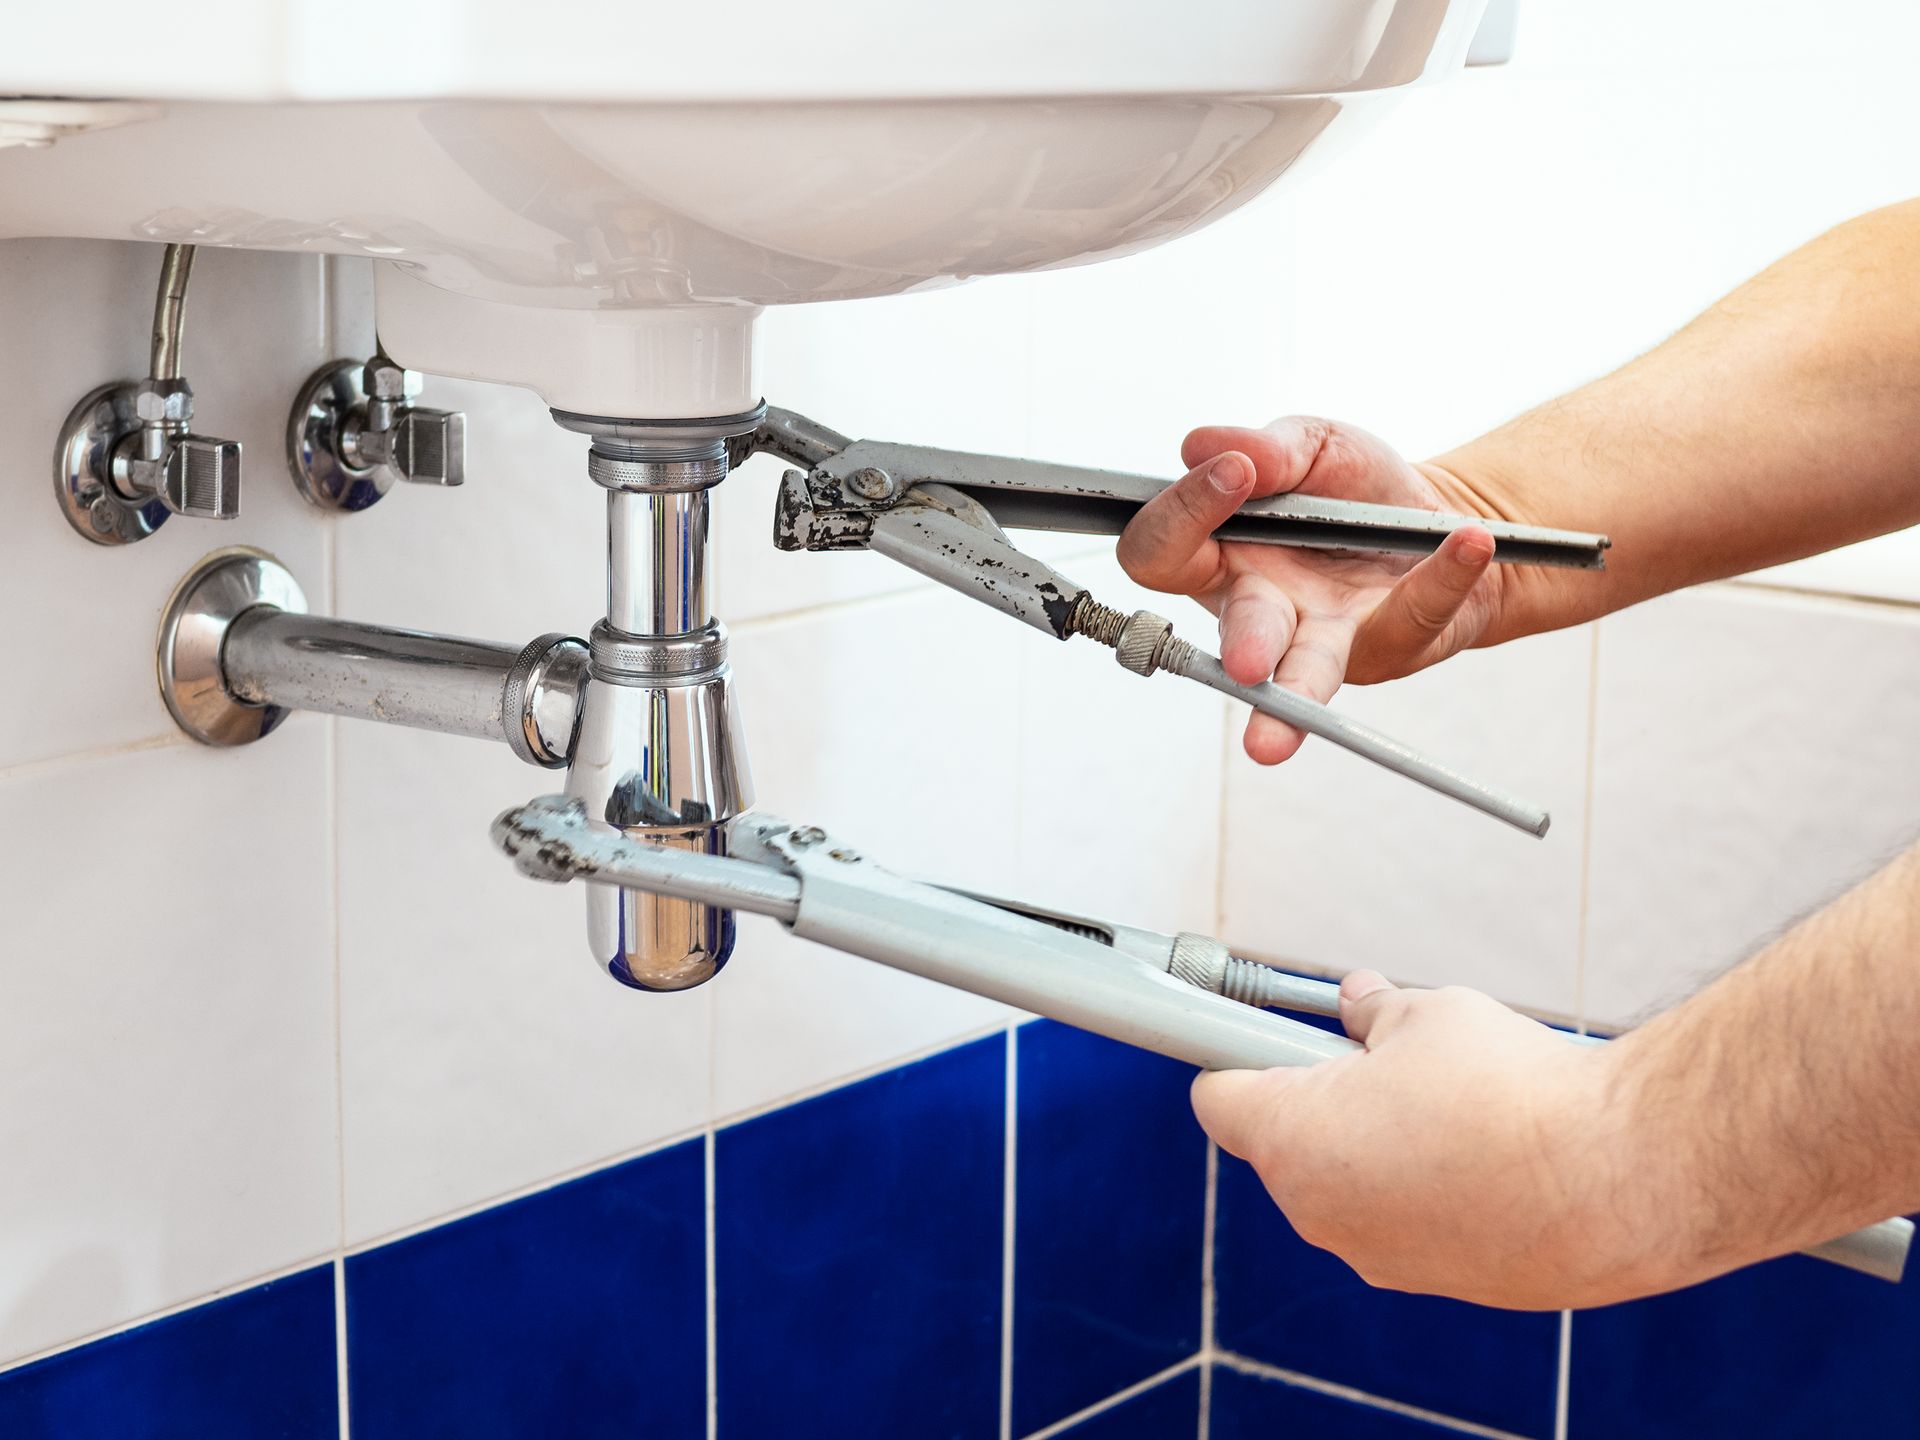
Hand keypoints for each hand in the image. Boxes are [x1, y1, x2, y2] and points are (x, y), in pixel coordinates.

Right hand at [1116, 419, 1507, 763]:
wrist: (1441, 514)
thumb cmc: (1354, 490)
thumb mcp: (1311, 446)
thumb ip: (1264, 448)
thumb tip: (1204, 446)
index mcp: (1219, 555)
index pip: (1159, 551)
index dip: (1180, 514)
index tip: (1230, 471)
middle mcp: (1259, 609)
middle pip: (1234, 634)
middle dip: (1244, 646)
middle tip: (1249, 662)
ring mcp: (1323, 639)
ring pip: (1305, 675)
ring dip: (1294, 704)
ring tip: (1273, 744)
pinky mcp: (1393, 645)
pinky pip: (1417, 614)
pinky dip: (1447, 573)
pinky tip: (1469, 543)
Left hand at [1191, 972, 1687, 1309]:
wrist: (1624, 1177)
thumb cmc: (1515, 1092)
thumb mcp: (1428, 1014)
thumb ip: (1376, 1010)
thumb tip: (1360, 1005)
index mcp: (1293, 1141)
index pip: (1218, 1098)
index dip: (1233, 1055)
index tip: (1256, 1035)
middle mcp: (1321, 1213)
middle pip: (1287, 1144)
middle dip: (1323, 1095)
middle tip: (1384, 1057)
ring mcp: (1380, 1257)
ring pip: (1351, 1186)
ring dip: (1380, 1145)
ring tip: (1455, 1105)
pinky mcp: (1442, 1284)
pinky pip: (1410, 1223)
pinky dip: (1432, 1189)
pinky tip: (1491, 1155)